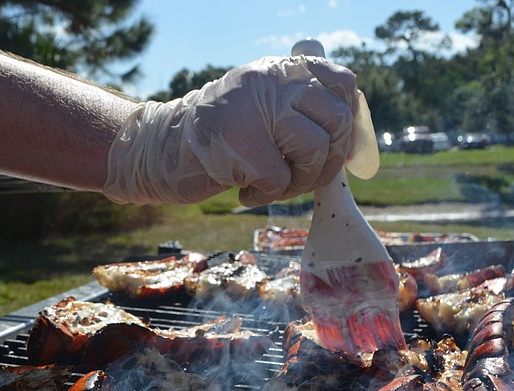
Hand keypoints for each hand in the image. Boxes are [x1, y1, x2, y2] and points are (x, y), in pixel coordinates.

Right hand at [103, 56, 358, 206]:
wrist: (159, 152)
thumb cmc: (216, 140)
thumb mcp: (259, 109)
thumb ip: (300, 110)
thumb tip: (354, 137)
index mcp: (279, 70)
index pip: (342, 82)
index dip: (351, 121)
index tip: (340, 149)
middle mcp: (270, 80)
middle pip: (336, 120)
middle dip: (328, 161)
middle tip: (299, 176)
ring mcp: (255, 108)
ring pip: (315, 150)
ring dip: (299, 182)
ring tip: (272, 187)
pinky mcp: (241, 143)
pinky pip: (281, 180)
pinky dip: (266, 197)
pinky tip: (246, 193)